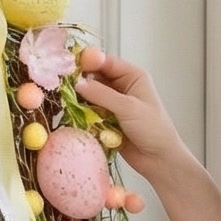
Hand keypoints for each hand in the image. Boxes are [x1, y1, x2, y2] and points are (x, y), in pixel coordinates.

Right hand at [75, 49, 190, 182]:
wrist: (159, 159)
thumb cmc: (153, 129)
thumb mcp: (128, 108)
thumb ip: (102, 95)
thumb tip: (78, 84)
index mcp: (132, 76)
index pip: (106, 61)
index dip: (88, 61)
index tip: (70, 64)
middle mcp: (122, 86)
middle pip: (95, 77)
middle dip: (80, 80)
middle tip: (62, 84)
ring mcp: (113, 104)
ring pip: (90, 95)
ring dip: (79, 98)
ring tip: (64, 99)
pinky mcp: (106, 120)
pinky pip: (89, 112)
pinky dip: (81, 113)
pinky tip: (71, 113)